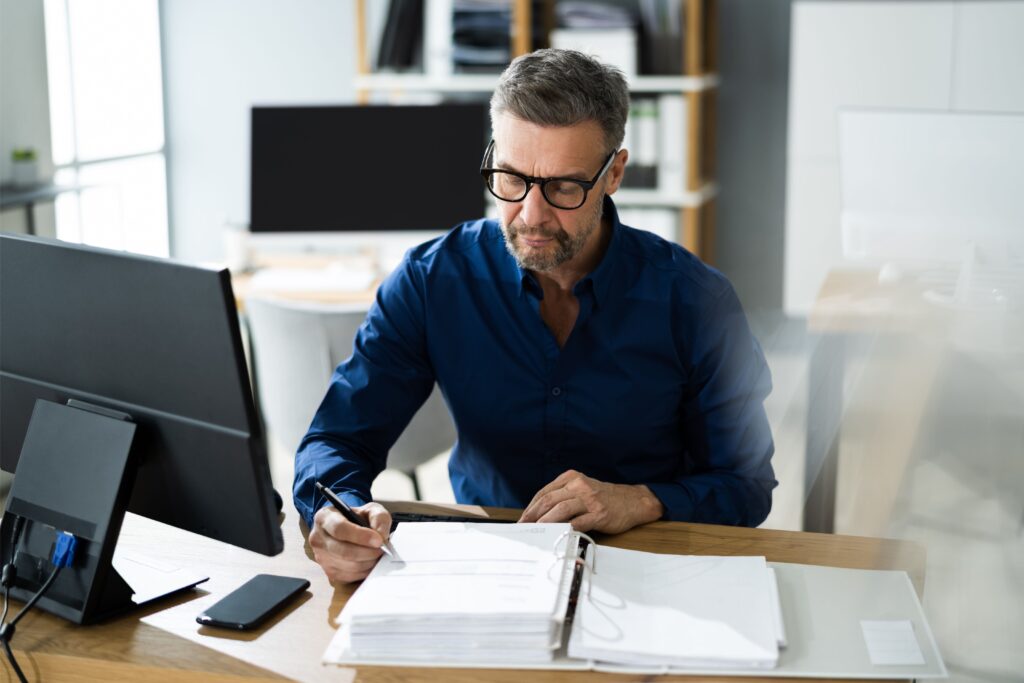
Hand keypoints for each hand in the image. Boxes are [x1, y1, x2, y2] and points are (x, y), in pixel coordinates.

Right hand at [309, 502, 391, 583]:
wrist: (350, 528)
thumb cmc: (358, 518)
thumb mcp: (370, 510)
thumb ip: (379, 518)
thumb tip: (381, 535)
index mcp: (324, 517)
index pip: (339, 528)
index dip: (360, 536)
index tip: (378, 540)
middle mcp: (318, 538)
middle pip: (343, 551)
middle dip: (367, 552)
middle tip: (382, 549)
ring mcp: (321, 557)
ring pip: (347, 565)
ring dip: (368, 562)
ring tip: (377, 554)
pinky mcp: (328, 571)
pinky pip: (348, 576)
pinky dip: (363, 571)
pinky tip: (370, 562)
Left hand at [518, 470, 663, 533]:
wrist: (632, 501)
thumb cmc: (603, 498)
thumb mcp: (582, 489)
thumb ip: (563, 496)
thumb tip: (539, 514)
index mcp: (572, 478)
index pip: (544, 492)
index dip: (530, 507)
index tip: (522, 519)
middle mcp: (579, 485)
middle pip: (549, 500)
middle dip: (532, 515)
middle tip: (523, 527)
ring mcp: (589, 499)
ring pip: (561, 509)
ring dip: (545, 522)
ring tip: (536, 532)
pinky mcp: (599, 513)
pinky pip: (578, 522)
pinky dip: (566, 529)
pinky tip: (557, 535)